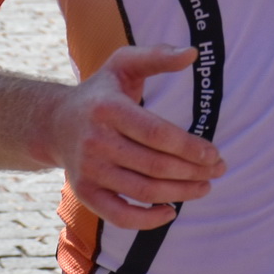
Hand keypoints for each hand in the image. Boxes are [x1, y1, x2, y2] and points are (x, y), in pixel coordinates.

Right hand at [43, 44, 226, 229]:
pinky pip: (118, 216)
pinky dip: (147, 220)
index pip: (156, 134)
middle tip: (219, 170)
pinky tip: (171, 211)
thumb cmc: (101, 91)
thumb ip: (158, 56)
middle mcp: (95, 142)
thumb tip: (193, 53)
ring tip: (205, 186)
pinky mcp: (84, 193)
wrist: (55, 123)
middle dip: (193, 171)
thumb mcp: (124, 63)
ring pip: (143, 191)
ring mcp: (88, 170)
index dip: (189, 147)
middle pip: (155, 165)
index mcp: (108, 109)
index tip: (214, 153)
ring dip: (180, 193)